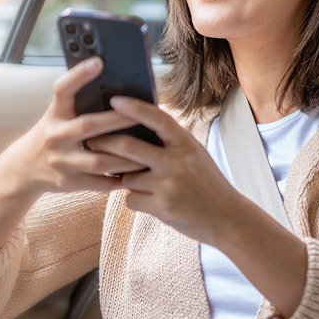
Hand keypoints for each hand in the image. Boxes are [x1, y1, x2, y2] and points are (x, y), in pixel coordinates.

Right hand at [3, 57, 149, 195]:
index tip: (98, 61)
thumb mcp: (58, 114)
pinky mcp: (69, 183)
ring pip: (99, 161)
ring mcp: (61, 161)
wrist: (24, 168)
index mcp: (54, 113)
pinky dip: (120, 179)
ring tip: (149, 150)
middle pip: (88, 126)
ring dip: (126, 157)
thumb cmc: (54, 132)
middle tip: (142, 114)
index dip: (79, 74)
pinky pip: (100, 183)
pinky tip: (139, 173)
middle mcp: (55, 136)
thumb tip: (113, 80)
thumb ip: (79, 101)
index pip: (62, 89)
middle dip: (117, 120)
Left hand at [88, 95, 308, 316]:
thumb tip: (137, 127)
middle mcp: (176, 161)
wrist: (227, 218)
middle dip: (104, 143)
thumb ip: (171, 143)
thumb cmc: (207, 183)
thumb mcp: (195, 155)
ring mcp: (168, 185)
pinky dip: (136, 201)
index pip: (157, 118)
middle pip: (128, 147)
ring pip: (127, 178)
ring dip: (127, 181)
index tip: (114, 101)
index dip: (134, 108)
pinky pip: (131, 200)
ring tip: (144, 185)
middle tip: (91, 140)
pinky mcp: (161, 207)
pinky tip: (152, 203)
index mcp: (186, 144)